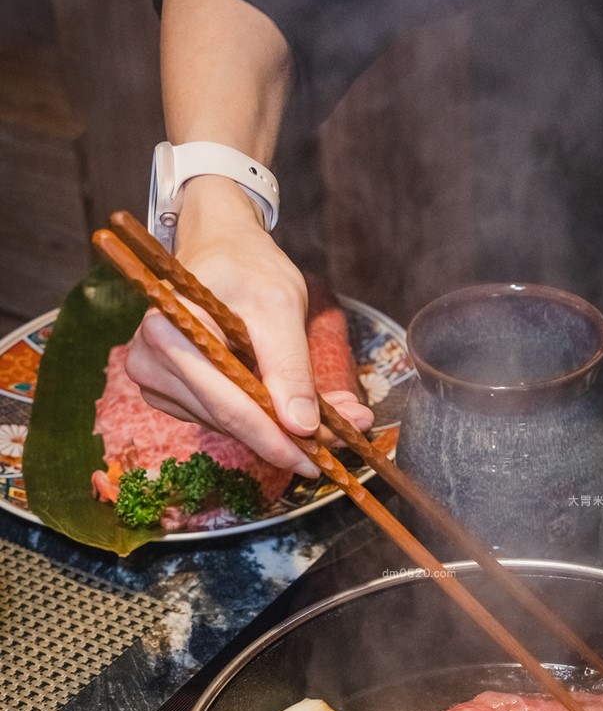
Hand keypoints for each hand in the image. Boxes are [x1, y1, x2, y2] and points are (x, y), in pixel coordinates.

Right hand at [124, 177, 372, 475]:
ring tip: (332, 423)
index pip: (229, 405)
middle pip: (229, 420)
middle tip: (343, 443)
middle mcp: (150, 361)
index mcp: (169, 334)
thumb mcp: (280, 306)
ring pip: (228, 424)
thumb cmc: (247, 265)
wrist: (221, 247)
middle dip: (288, 437)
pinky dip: (261, 417)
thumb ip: (290, 367)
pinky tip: (291, 409)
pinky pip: (220, 416)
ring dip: (280, 428)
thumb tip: (301, 426)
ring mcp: (156, 379)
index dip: (276, 439)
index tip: (319, 462)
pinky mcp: (170, 390)